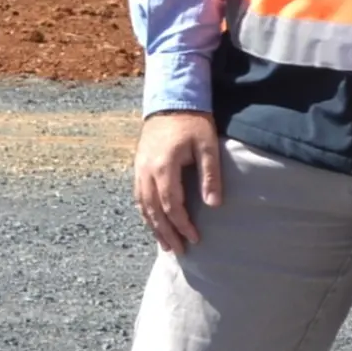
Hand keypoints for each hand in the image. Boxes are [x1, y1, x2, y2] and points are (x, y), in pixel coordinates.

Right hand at [134, 112, 228, 253]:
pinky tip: (153, 223)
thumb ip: (210, 175)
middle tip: (179, 251)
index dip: (183, 224)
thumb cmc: (192, 122)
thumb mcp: (207, 146)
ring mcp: (139, 169)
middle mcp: (146, 171)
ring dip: (153, 227)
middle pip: (154, 210)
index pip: (172, 205)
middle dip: (166, 233)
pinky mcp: (138, 166)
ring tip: (165, 244)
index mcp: (164, 167)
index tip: (195, 238)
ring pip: (143, 206)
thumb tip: (213, 205)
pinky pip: (138, 196)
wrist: (170, 100)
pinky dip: (146, 213)